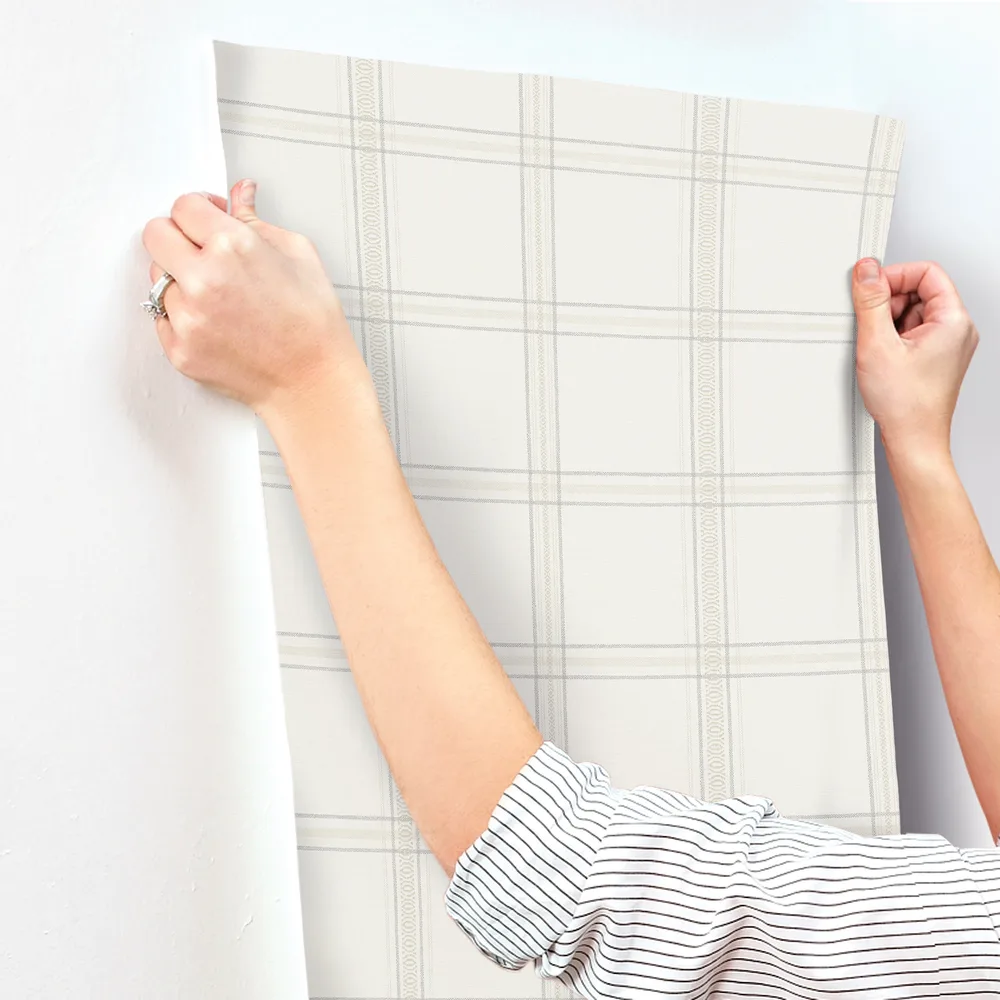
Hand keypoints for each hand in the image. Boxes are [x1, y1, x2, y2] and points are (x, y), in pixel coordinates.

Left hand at [141, 179, 362, 414]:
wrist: (313, 382)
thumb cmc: (314, 325)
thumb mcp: (298, 255)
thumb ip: (257, 220)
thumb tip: (240, 195)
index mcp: (233, 246)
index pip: (183, 206)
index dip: (198, 210)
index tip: (206, 220)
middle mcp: (203, 279)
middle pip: (155, 235)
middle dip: (177, 237)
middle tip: (200, 251)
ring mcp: (188, 317)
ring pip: (158, 279)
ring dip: (181, 281)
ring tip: (219, 297)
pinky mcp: (180, 349)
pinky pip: (163, 318)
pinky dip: (184, 317)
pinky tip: (217, 323)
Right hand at [851, 257, 978, 459]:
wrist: (913, 440)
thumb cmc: (905, 404)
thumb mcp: (878, 344)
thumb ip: (871, 301)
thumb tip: (867, 270)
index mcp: (953, 320)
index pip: (927, 273)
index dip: (895, 275)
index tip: (870, 288)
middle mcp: (956, 330)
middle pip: (920, 291)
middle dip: (889, 302)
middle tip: (870, 324)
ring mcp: (947, 345)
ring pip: (914, 312)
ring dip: (889, 323)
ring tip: (878, 348)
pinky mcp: (935, 358)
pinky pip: (912, 333)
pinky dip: (892, 339)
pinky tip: (882, 358)